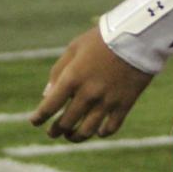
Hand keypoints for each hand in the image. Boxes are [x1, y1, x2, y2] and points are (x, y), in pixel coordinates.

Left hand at [28, 26, 153, 141]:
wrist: (138, 34)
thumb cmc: (102, 38)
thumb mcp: (75, 47)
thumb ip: (58, 70)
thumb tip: (47, 94)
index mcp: (72, 77)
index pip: (49, 106)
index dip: (39, 117)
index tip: (34, 121)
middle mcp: (88, 93)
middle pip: (66, 123)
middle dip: (56, 130)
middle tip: (52, 132)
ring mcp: (107, 101)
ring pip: (86, 131)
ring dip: (75, 137)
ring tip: (71, 135)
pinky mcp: (125, 104)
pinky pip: (110, 128)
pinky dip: (101, 133)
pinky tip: (98, 131)